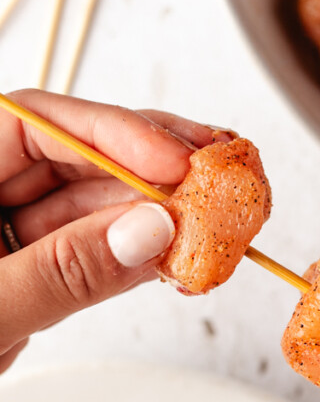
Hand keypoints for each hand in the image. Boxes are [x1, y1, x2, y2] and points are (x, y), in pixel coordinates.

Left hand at [0, 90, 228, 374]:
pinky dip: (139, 257)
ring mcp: (3, 238)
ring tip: (214, 219)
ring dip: (156, 215)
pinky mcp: (29, 277)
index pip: (32, 125)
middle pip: (73, 157)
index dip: (111, 132)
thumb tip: (147, 230)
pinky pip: (91, 254)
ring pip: (91, 207)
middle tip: (216, 170)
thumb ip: (63, 271)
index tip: (171, 161)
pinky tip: (179, 256)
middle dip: (149, 166)